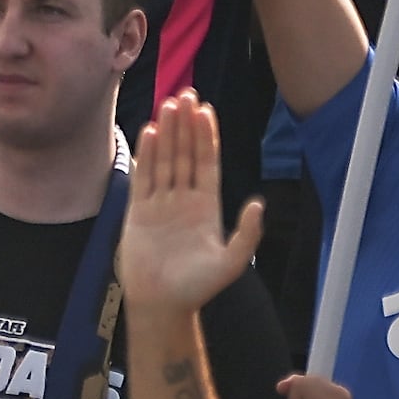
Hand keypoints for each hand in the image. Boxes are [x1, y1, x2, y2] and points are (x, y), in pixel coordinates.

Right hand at [115, 93, 260, 312]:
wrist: (161, 303)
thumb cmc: (197, 287)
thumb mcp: (231, 263)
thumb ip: (246, 233)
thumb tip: (258, 203)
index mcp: (207, 207)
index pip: (207, 163)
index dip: (207, 137)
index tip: (205, 111)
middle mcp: (184, 199)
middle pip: (185, 154)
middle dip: (186, 126)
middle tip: (186, 95)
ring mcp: (160, 202)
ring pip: (165, 159)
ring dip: (167, 133)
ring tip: (168, 105)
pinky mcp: (139, 210)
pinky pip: (143, 176)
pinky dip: (146, 154)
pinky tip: (148, 133)